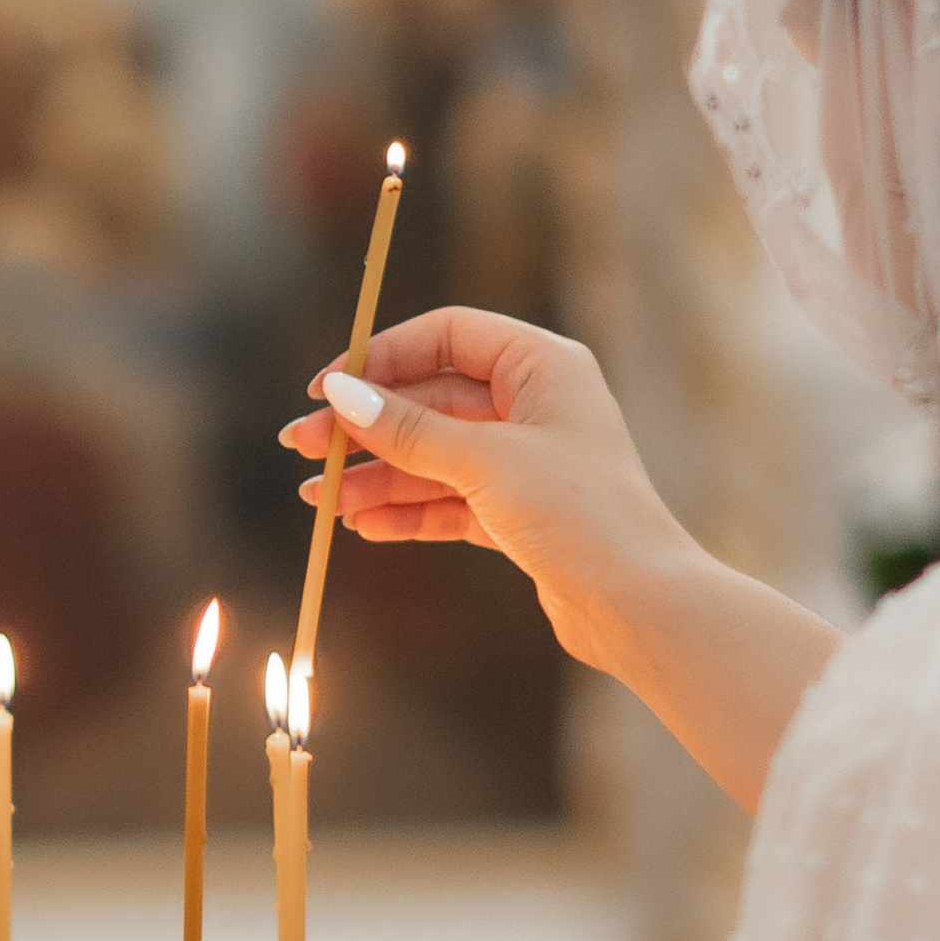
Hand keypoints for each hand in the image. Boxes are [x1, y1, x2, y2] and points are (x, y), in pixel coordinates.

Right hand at [282, 311, 689, 679]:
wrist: (639, 604)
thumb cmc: (579, 514)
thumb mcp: (485, 462)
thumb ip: (409, 430)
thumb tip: (340, 395)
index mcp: (543, 366)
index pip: (447, 336)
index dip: (382, 356)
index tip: (326, 388)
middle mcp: (537, 405)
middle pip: (431, 400)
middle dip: (365, 427)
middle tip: (300, 449)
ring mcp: (529, 462)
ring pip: (435, 457)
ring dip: (376, 476)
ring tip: (316, 500)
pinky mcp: (522, 515)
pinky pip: (450, 502)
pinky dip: (407, 511)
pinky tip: (361, 524)